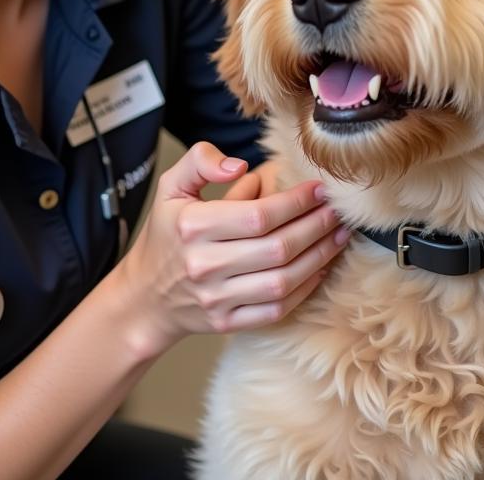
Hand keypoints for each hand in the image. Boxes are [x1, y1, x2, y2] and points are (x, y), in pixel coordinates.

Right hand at [118, 142, 347, 357]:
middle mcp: (204, 264)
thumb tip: (241, 167)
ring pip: (283, 280)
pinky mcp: (227, 322)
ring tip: (339, 235)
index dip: (295, 202)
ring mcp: (217, 298)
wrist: (144, 296)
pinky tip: (321, 266)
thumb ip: (200, 161)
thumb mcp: (171, 186)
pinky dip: (305, 288)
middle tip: (338, 211)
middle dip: (316, 227)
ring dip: (319, 257)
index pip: (258, 215)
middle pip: (277, 247)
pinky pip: (277, 308)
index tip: (319, 190)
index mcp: (193, 226)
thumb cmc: (167, 233)